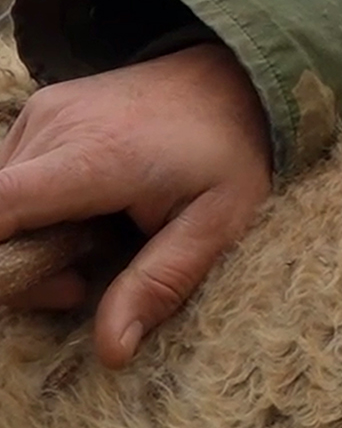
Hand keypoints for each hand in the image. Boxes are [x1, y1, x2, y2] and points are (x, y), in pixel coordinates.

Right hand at [0, 43, 273, 367]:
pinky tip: (84, 209)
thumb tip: (111, 351)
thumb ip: (162, 282)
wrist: (234, 76)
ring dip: (28, 238)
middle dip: (25, 267)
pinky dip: (32, 208)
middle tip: (85, 279)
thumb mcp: (220, 222)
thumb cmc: (230, 151)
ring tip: (95, 239)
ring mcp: (41, 114)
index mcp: (93, 157)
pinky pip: (9, 177)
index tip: (34, 283)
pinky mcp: (38, 113)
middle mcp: (53, 127)